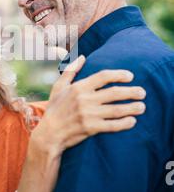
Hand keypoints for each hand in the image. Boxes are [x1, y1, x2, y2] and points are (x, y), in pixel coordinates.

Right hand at [31, 56, 145, 158]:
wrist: (49, 134)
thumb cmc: (54, 109)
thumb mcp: (58, 87)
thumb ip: (70, 70)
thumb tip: (82, 57)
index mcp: (78, 87)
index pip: (103, 76)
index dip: (119, 74)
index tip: (130, 76)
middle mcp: (85, 99)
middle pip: (114, 93)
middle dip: (131, 92)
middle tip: (142, 92)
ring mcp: (88, 114)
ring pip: (116, 109)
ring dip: (132, 108)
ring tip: (142, 107)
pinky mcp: (91, 128)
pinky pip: (112, 125)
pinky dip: (124, 123)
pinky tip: (132, 121)